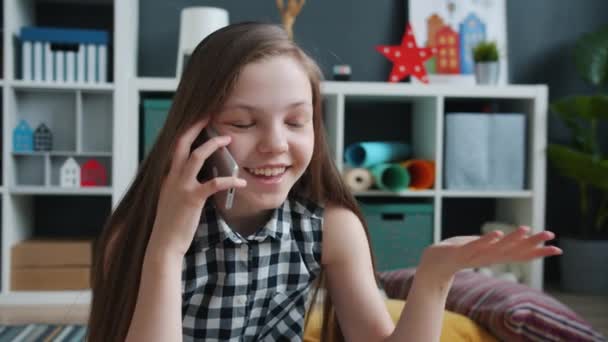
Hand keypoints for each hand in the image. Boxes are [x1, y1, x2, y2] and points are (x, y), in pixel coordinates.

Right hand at [148, 118, 246, 257]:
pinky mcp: (191, 199)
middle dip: (196, 126)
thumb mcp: (172, 198)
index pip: (175, 146)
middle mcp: (171, 176)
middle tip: (210, 115)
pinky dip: (229, 181)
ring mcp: (181, 186)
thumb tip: (198, 174)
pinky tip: (241, 183)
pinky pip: (213, 184)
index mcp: (167, 175)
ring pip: (196, 156)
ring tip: (228, 140)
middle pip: (181, 143)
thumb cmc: (171, 223)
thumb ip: (180, 184)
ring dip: (213, 145)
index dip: (186, 131)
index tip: (198, 119)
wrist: (164, 244)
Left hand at [419, 226, 561, 281]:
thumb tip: (509, 237)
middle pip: (514, 250)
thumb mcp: (480, 247)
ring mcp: (475, 255)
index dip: (538, 251)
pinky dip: (487, 239)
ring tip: (526, 229)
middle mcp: (488, 257)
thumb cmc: (458, 253)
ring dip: (512, 239)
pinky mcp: (461, 252)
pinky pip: (476, 245)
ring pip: (497, 247)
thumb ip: (495, 244)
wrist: (434, 264)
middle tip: (551, 235)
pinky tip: (497, 233)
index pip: (520, 254)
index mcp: (494, 256)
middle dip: (532, 243)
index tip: (557, 248)